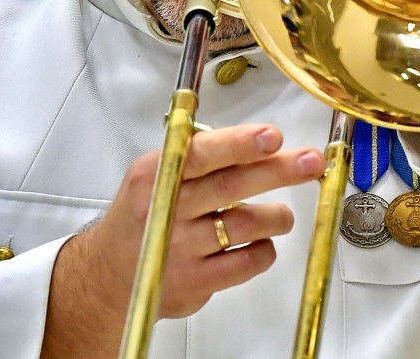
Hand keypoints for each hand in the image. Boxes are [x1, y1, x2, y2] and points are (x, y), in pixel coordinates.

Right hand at [43, 123, 325, 356]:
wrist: (109, 276)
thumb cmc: (143, 218)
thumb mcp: (153, 175)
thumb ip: (196, 156)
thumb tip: (255, 139)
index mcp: (156, 174)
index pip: (203, 152)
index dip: (240, 143)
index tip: (273, 136)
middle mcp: (166, 209)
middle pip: (230, 185)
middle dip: (277, 170)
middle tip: (309, 162)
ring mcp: (180, 248)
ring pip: (246, 225)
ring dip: (276, 216)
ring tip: (282, 214)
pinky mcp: (195, 282)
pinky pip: (246, 263)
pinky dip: (263, 250)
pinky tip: (260, 243)